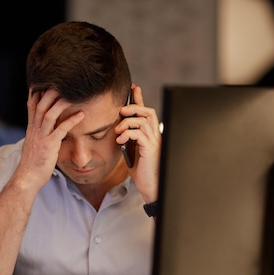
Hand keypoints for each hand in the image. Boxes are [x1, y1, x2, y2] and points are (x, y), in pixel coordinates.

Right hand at [14, 88, 84, 190]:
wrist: (28, 178)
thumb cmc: (33, 163)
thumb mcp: (34, 144)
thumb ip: (39, 134)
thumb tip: (44, 128)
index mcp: (31, 128)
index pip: (32, 105)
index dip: (38, 92)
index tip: (45, 81)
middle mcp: (34, 130)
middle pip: (40, 105)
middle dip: (50, 92)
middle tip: (62, 82)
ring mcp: (41, 137)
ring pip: (49, 114)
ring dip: (61, 103)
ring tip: (73, 94)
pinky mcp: (49, 145)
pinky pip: (61, 129)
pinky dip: (71, 120)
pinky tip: (81, 115)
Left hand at [115, 85, 160, 202]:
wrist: (151, 187)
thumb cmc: (142, 171)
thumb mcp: (133, 152)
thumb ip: (129, 140)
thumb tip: (119, 131)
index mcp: (150, 134)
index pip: (145, 112)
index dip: (139, 98)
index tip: (133, 87)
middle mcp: (155, 135)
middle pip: (147, 112)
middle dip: (133, 107)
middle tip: (121, 111)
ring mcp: (154, 141)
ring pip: (143, 120)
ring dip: (127, 122)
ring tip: (118, 131)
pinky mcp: (150, 149)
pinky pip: (139, 134)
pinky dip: (127, 134)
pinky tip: (120, 141)